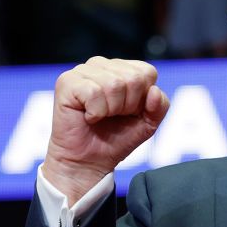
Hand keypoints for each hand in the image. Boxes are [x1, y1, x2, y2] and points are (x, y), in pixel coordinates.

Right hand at [42, 57, 169, 203]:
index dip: (143, 99)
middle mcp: (102, 65)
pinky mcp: (66, 82)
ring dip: (111, 109)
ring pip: (114, 84)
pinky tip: (88, 116)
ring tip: (100, 116)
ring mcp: (82, 71)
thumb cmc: (117, 138)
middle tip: (112, 116)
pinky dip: (95, 112)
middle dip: (128, 105)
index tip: (129, 111)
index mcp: (123, 69)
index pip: (147, 72)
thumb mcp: (148, 123)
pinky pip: (94, 92)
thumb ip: (160, 106)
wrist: (89, 161)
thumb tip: (154, 91)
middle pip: (133, 78)